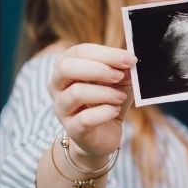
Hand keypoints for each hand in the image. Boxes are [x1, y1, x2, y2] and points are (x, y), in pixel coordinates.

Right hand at [48, 44, 136, 162]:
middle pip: (66, 68)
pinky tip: (114, 110)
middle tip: (119, 76)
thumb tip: (130, 60)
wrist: (103, 135)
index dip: (106, 53)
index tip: (129, 59)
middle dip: (98, 69)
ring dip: (105, 92)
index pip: (79, 52)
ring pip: (76, 93)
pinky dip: (105, 112)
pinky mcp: (72, 129)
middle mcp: (57, 86)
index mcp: (66, 67)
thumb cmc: (108, 101)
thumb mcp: (119, 81)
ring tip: (120, 97)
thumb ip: (123, 69)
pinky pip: (85, 118)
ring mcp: (61, 108)